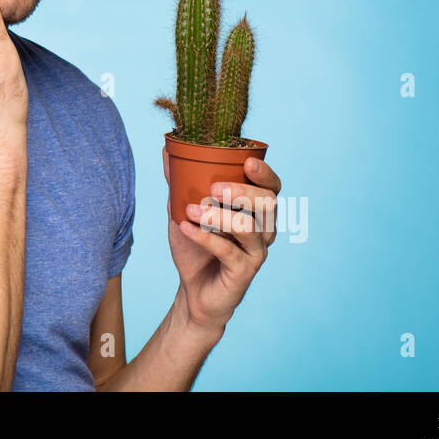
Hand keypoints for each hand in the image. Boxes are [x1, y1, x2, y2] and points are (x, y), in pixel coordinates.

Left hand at [163, 144, 280, 331]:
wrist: (193, 290)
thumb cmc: (195, 246)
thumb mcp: (184, 209)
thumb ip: (180, 181)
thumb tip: (166, 148)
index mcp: (256, 210)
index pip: (272, 187)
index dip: (265, 174)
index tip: (247, 163)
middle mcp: (264, 229)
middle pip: (268, 204)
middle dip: (242, 192)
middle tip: (213, 189)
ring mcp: (256, 252)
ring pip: (249, 228)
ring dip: (218, 216)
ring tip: (191, 211)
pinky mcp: (244, 272)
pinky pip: (228, 252)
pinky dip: (204, 238)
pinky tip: (185, 228)